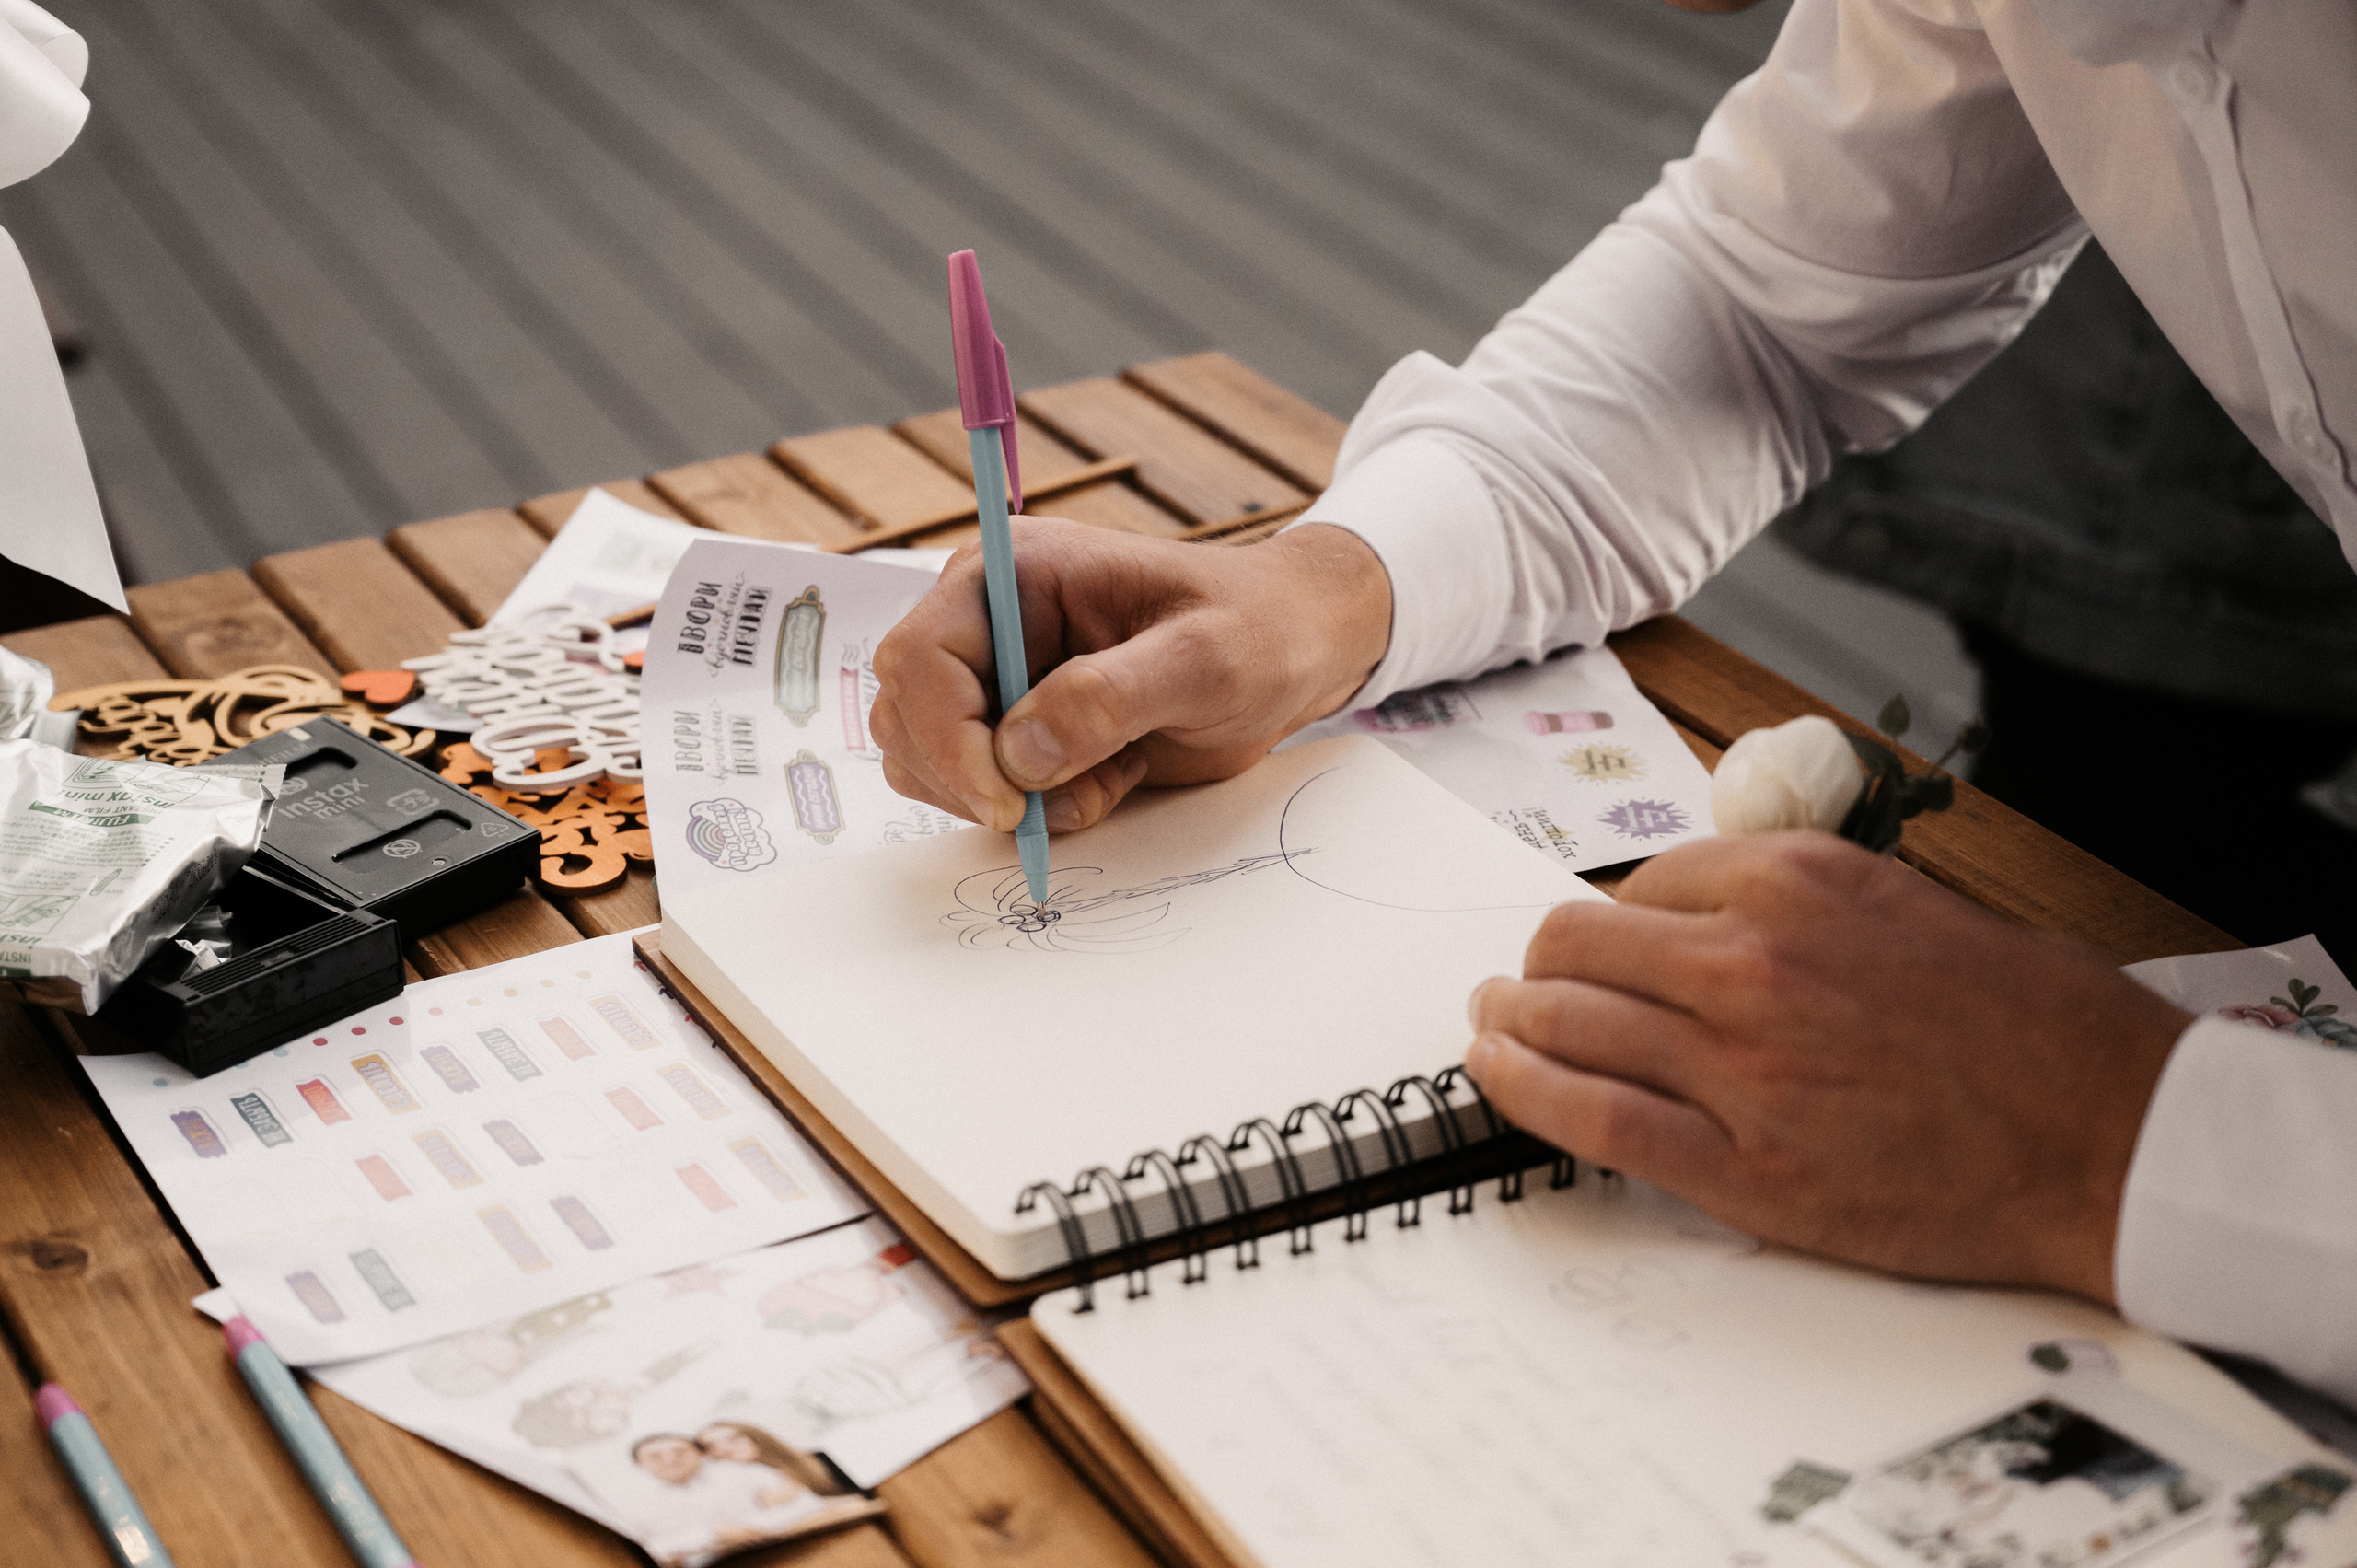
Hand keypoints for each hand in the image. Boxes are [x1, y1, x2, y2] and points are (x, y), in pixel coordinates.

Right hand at [871, 518, 1390, 831]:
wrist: (1290, 653)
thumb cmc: (1256, 631)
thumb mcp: (1203, 659)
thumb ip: (1110, 698)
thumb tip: (1020, 753)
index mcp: (1014, 573)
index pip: (919, 657)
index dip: (947, 737)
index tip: (1009, 800)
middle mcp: (987, 623)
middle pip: (907, 718)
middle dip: (974, 780)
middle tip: (1066, 800)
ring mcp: (996, 679)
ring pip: (930, 764)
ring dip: (1009, 801)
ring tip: (1106, 779)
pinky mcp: (1016, 731)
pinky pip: (978, 792)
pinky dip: (1034, 813)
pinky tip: (1107, 782)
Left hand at [1462, 832, 2191, 1301]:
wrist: (2114, 1136)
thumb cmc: (2034, 1026)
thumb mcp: (1911, 906)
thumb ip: (1797, 904)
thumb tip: (1705, 916)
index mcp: (1796, 881)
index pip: (1639, 883)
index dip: (1610, 921)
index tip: (1600, 946)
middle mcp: (1751, 960)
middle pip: (1576, 944)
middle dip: (1538, 963)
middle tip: (1519, 983)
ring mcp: (1740, 1066)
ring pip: (1565, 1022)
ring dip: (1509, 1021)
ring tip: (1489, 1024)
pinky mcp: (1742, 1166)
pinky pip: (1591, 1117)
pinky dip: (1524, 1093)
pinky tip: (1498, 1078)